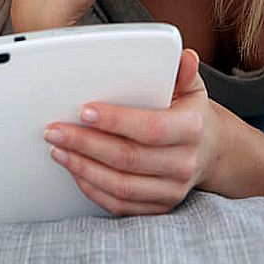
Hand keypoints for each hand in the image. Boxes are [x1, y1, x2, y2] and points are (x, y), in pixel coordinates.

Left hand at [43, 49, 222, 213]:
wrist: (209, 150)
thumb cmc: (190, 114)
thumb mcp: (190, 88)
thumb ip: (182, 72)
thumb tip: (184, 57)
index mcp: (191, 129)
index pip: (150, 128)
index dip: (115, 121)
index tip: (84, 111)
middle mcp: (183, 163)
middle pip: (128, 158)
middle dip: (85, 143)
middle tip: (55, 131)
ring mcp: (171, 189)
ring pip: (120, 185)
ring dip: (83, 167)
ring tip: (58, 149)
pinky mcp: (158, 206)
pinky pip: (120, 205)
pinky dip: (92, 188)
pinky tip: (74, 170)